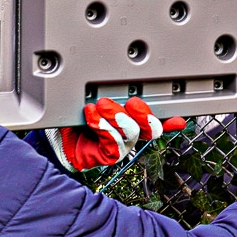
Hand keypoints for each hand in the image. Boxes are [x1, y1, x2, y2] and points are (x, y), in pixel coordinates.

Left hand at [57, 97, 186, 171]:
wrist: (58, 140)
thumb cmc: (76, 119)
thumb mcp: (94, 103)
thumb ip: (109, 95)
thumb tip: (117, 81)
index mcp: (132, 120)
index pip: (155, 119)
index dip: (170, 120)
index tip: (179, 119)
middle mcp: (130, 134)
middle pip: (151, 127)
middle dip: (143, 114)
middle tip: (131, 103)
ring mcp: (121, 146)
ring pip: (132, 132)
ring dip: (117, 116)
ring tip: (101, 105)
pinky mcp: (110, 155)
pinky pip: (113, 141)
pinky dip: (102, 126)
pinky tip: (91, 115)